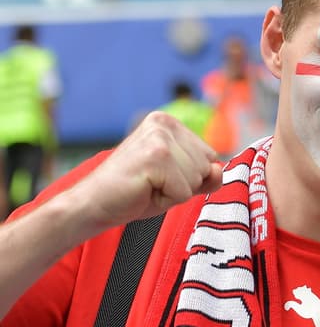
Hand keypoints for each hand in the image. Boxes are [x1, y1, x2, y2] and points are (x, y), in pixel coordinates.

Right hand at [74, 112, 222, 232]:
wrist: (94, 203)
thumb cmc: (136, 192)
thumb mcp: (179, 182)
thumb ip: (206, 176)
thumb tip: (218, 169)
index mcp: (169, 123)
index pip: (209, 156)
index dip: (189, 176)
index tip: (160, 176)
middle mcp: (164, 124)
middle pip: (206, 167)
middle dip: (184, 185)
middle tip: (151, 183)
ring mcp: (159, 139)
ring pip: (197, 179)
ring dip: (175, 192)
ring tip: (147, 186)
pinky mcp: (155, 157)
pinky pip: (184, 192)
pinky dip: (167, 200)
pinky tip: (144, 190)